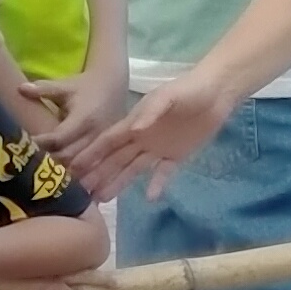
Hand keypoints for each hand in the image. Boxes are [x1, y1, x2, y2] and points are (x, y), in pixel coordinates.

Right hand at [59, 72, 229, 195]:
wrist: (218, 91)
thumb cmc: (189, 89)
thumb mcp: (168, 96)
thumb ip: (151, 112)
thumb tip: (133, 130)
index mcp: (134, 124)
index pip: (107, 142)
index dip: (90, 154)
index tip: (72, 168)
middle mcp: (140, 139)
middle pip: (114, 159)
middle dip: (97, 174)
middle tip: (80, 193)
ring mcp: (157, 149)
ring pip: (132, 169)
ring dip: (117, 183)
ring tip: (100, 200)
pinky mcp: (176, 156)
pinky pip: (163, 173)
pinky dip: (156, 185)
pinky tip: (149, 198)